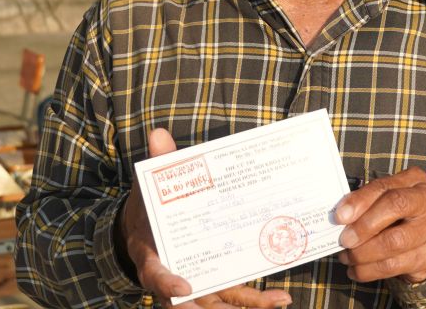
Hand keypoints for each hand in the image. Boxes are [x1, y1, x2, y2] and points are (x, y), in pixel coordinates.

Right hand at [118, 129, 291, 307]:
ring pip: (219, 303)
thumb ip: (159, 165)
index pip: (155, 276)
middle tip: (248, 306)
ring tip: (279, 300)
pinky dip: (255, 301)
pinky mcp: (215, 283)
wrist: (145, 229)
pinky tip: (280, 298)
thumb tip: (158, 135)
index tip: (183, 287)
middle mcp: (174, 277)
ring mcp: (196, 283)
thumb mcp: (150, 188)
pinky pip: (234, 296)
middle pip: (193, 302)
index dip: (167, 284)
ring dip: (248, 306)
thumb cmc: (149, 210)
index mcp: (152, 257)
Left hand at [334, 167, 425, 283]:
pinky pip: (395, 266)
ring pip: (394, 242)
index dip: (360, 201)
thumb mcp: (386, 197)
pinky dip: (370, 271)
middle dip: (364, 226)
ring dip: (363, 253)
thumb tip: (342, 216)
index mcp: (416, 180)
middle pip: (395, 208)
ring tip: (347, 257)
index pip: (385, 187)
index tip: (340, 216)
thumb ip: (367, 201)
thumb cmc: (399, 211)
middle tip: (344, 240)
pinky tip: (357, 270)